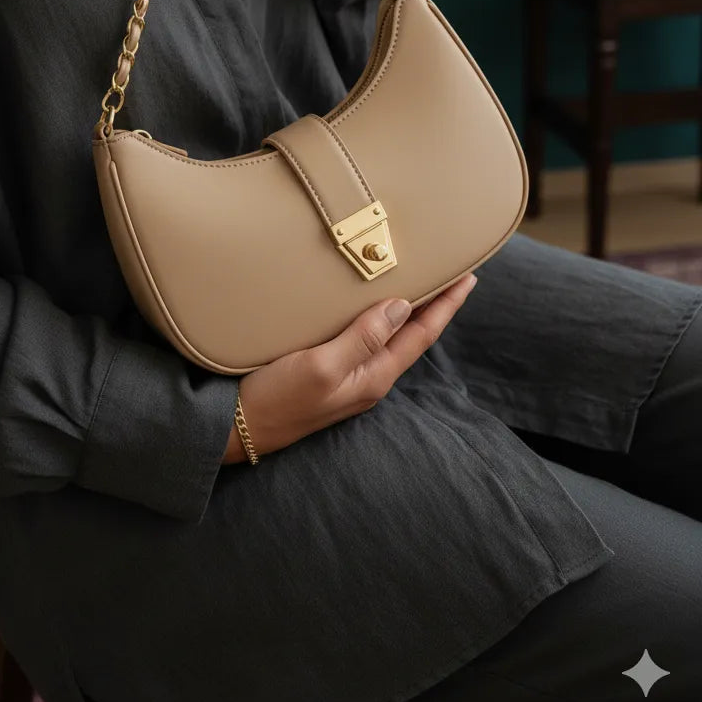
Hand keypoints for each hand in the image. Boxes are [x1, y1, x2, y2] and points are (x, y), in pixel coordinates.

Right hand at [223, 273, 477, 463]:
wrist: (233, 428)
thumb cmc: (275, 400)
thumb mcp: (321, 367)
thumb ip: (362, 338)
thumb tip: (401, 307)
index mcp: (373, 377)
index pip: (421, 335)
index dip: (445, 306)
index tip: (467, 278)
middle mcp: (367, 378)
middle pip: (411, 335)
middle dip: (434, 306)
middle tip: (451, 273)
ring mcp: (347, 376)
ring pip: (389, 336)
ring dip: (407, 310)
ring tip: (421, 283)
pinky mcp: (326, 370)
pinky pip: (364, 338)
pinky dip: (376, 316)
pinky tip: (369, 304)